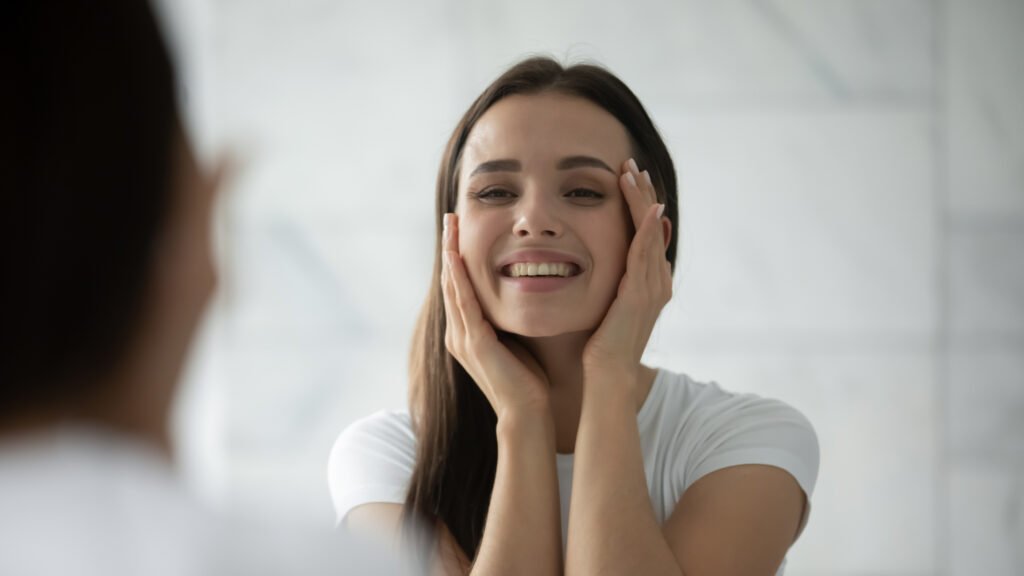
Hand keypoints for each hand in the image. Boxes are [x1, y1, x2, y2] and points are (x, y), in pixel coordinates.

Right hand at [441, 213, 551, 418]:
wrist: (528, 415)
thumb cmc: (530, 382)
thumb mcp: (517, 340)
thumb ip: (513, 319)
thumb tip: (529, 292)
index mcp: (468, 333)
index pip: (460, 286)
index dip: (458, 257)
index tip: (461, 229)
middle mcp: (459, 334)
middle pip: (451, 281)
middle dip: (450, 247)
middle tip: (451, 217)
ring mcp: (463, 339)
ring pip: (453, 287)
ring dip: (451, 254)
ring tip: (451, 226)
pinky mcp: (474, 343)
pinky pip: (463, 304)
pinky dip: (458, 278)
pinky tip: (455, 257)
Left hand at [582, 159, 671, 385]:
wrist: (607, 378)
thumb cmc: (600, 349)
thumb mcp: (607, 308)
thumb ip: (612, 286)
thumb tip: (610, 267)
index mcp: (649, 283)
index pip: (646, 233)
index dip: (638, 204)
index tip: (626, 178)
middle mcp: (657, 282)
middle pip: (653, 227)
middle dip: (642, 194)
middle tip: (632, 164)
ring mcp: (652, 288)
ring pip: (650, 234)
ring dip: (643, 201)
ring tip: (633, 173)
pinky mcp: (640, 296)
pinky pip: (645, 256)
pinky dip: (648, 230)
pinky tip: (649, 209)